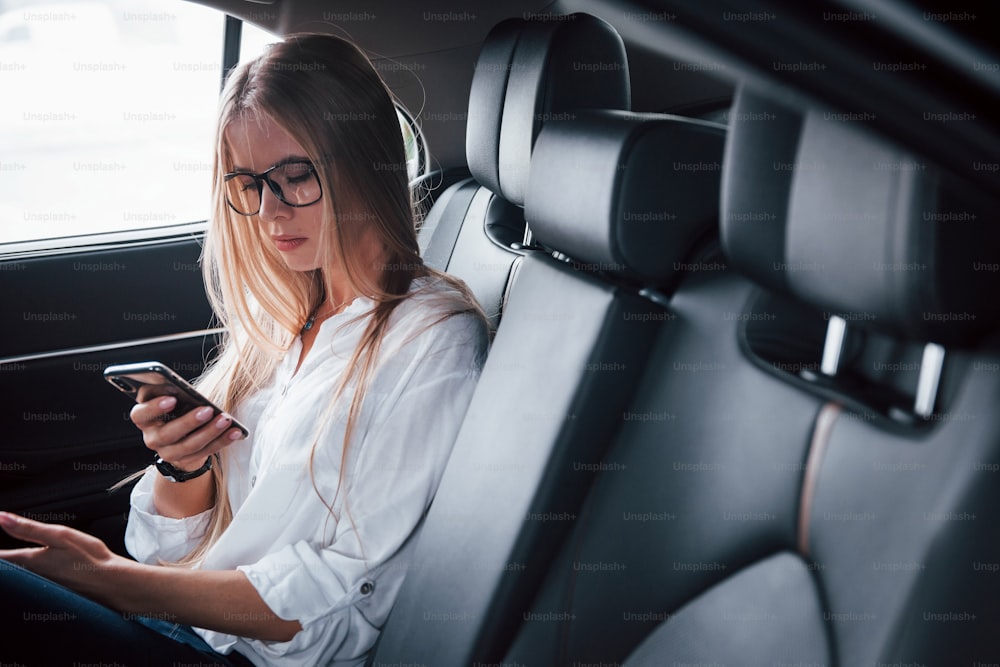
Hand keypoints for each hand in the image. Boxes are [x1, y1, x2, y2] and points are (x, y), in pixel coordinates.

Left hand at [0, 512, 124, 605]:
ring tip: (14, 560)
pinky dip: (29, 578)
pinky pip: (32, 586)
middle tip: (5, 553)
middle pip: (7, 571)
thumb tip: (1, 518)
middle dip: (5, 561)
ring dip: (15, 570)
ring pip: (19, 579)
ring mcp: (42, 587)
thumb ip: (28, 528)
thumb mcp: (60, 535)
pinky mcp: (53, 593)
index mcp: (29, 562)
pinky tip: (41, 571)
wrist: (112, 583)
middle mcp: (30, 578)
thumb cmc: (90, 559)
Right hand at [130, 395, 243, 471]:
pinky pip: (205, 452)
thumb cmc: (176, 406)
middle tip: (208, 410)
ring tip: (226, 419)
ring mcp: (167, 451)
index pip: (140, 414)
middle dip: (189, 422)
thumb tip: (181, 387)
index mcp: (144, 417)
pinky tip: (234, 431)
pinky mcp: (185, 460)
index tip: (172, 399)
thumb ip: (171, 390)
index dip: (155, 408)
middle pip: (167, 434)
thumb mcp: (169, 394)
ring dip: (210, 432)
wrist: (182, 432)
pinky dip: (222, 440)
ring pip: (188, 446)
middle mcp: (152, 437)